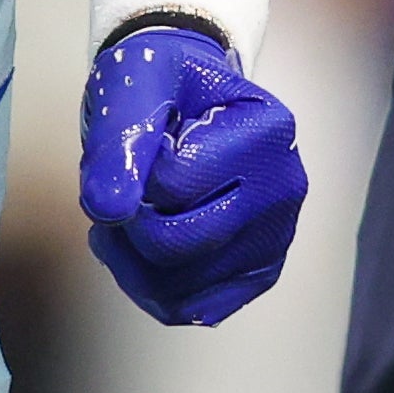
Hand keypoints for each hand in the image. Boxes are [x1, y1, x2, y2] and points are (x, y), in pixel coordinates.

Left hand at [78, 24, 306, 326]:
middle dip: (125, 221)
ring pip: (178, 289)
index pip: (171, 183)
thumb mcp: (134, 85)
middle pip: (177, 244)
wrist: (187, 95)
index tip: (137, 142)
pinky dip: (150, 288)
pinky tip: (140, 248)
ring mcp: (275, 236)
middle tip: (118, 187)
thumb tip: (108, 208)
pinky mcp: (259, 272)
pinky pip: (192, 309)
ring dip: (129, 259)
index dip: (128, 171)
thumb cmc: (162, 83)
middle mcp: (285, 188)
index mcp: (267, 129)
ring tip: (125, 214)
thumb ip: (119, 138)